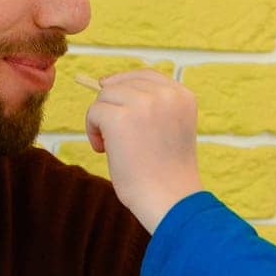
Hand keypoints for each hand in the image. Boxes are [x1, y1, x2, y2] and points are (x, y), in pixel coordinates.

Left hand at [84, 70, 202, 232]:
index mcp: (183, 96)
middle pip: (121, 84)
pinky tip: (103, 150)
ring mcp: (144, 104)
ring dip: (101, 119)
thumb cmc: (166, 174)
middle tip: (116, 139)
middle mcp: (166, 95)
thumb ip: (152, 106)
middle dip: (113, 107)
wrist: (169, 201)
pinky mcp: (120, 118)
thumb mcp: (169, 129)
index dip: (124, 85)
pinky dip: (92, 130)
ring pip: (105, 96)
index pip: (145, 75)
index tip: (113, 102)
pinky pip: (94, 112)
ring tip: (110, 147)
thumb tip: (105, 83)